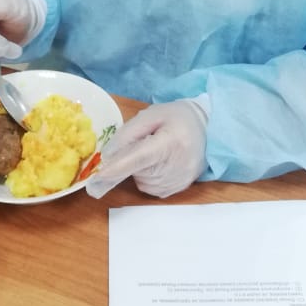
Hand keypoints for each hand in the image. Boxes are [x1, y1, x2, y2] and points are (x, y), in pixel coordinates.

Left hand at [85, 100, 207, 199]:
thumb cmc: (176, 118)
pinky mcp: (179, 190)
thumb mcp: (151, 115)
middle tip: (147, 142)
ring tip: (157, 152)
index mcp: (171, 141)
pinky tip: (161, 163)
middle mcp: (178, 165)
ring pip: (141, 181)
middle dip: (132, 159)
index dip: (118, 168)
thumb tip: (107, 156)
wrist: (208, 129)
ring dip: (140, 169)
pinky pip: (150, 188)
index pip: (140, 157)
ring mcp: (180, 181)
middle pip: (137, 170)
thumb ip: (127, 133)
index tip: (97, 178)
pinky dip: (149, 177)